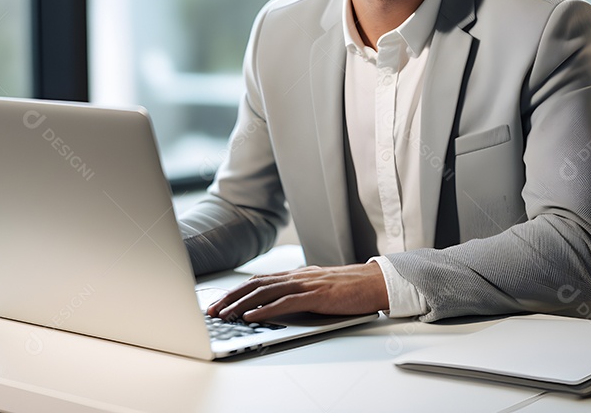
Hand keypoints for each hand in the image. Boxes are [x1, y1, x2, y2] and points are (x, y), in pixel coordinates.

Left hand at [206, 262, 388, 322]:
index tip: (220, 302)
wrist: (377, 282)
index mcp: (298, 274)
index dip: (237, 290)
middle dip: (231, 298)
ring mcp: (306, 284)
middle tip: (212, 311)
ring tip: (225, 315)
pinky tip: (252, 316)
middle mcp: (298, 275)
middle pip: (255, 284)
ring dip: (241, 304)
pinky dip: (266, 309)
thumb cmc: (352, 287)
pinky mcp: (316, 295)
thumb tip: (280, 303)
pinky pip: (286, 302)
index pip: (259, 280)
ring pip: (265, 292)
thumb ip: (300, 291)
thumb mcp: (320, 286)